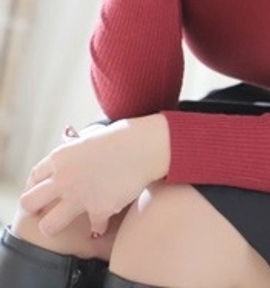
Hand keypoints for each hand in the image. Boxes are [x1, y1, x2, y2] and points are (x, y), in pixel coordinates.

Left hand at [20, 115, 169, 237]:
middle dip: (37, 207)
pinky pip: (93, 228)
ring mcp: (79, 197)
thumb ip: (75, 149)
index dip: (38, 185)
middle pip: (29, 202)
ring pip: (48, 226)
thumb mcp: (92, 136)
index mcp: (61, 156)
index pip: (34, 177)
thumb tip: (70, 150)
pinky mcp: (99, 210)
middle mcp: (64, 178)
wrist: (146, 146)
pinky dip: (102, 224)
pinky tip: (108, 216)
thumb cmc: (124, 135)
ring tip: (71, 219)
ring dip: (60, 224)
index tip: (46, 189)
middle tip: (52, 206)